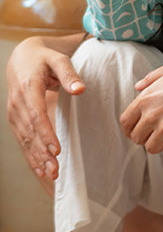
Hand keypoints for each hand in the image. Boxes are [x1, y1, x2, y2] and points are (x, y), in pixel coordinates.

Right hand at [5, 34, 84, 180]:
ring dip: (37, 158)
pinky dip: (30, 155)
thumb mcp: (59, 59)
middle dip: (42, 153)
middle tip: (56, 171)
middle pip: (30, 132)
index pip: (37, 115)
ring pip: (25, 139)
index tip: (56, 150)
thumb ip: (69, 74)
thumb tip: (80, 89)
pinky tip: (40, 169)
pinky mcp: (15, 118)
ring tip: (51, 175)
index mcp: (28, 87)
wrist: (23, 57)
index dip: (46, 134)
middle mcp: (18, 102)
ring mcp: (14, 112)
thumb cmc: (45, 58)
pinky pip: (22, 139)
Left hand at [119, 56, 162, 167]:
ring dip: (159, 147)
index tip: (137, 131)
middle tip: (155, 136)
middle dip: (145, 138)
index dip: (130, 129)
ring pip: (152, 149)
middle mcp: (152, 116)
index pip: (126, 122)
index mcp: (146, 99)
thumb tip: (138, 87)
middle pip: (138, 138)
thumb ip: (150, 78)